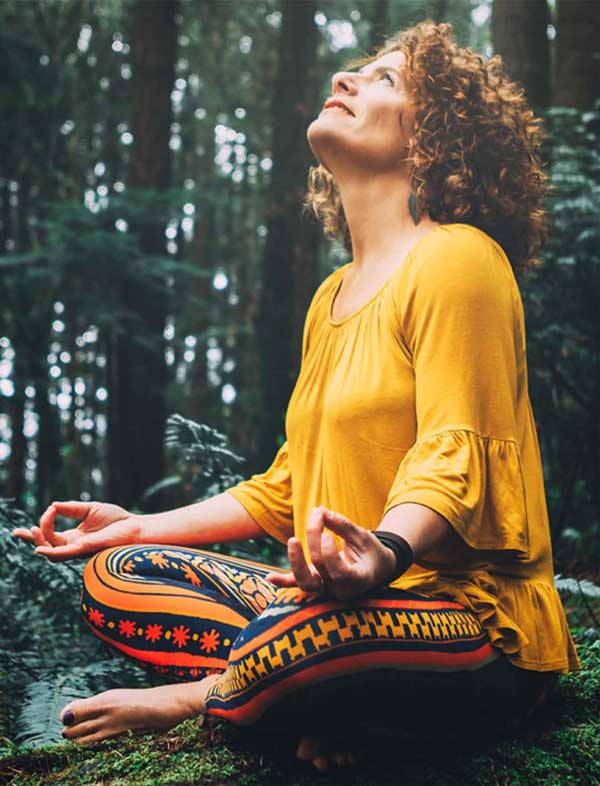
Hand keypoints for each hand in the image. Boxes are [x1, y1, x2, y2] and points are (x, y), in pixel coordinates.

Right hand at [11, 500, 140, 561]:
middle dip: (33, 538)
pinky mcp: (85, 549)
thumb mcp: (90, 509)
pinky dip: (51, 551)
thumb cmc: (117, 520)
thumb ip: (71, 508)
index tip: (20, 529)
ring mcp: (78, 550)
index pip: (49, 538)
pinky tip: (39, 548)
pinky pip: (64, 554)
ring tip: (34, 529)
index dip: (33, 535)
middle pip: (46, 546)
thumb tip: (53, 505)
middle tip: (25, 529)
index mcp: (74, 537)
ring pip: (51, 552)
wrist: (135, 527)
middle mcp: (74, 546)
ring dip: (40, 541)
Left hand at [265, 506, 395, 600]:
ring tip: (293, 540)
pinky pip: (297, 584)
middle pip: (320, 572)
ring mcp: (326, 590)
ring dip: (295, 563)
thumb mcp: (363, 537)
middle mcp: (340, 590)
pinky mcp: (316, 584)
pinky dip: (283, 581)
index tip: (326, 534)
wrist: (375, 569)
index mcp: (357, 581)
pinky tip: (269, 576)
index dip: (328, 554)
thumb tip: (319, 511)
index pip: (338, 572)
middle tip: (317, 518)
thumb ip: (342, 526)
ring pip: (306, 583)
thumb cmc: (371, 552)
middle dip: (314, 543)